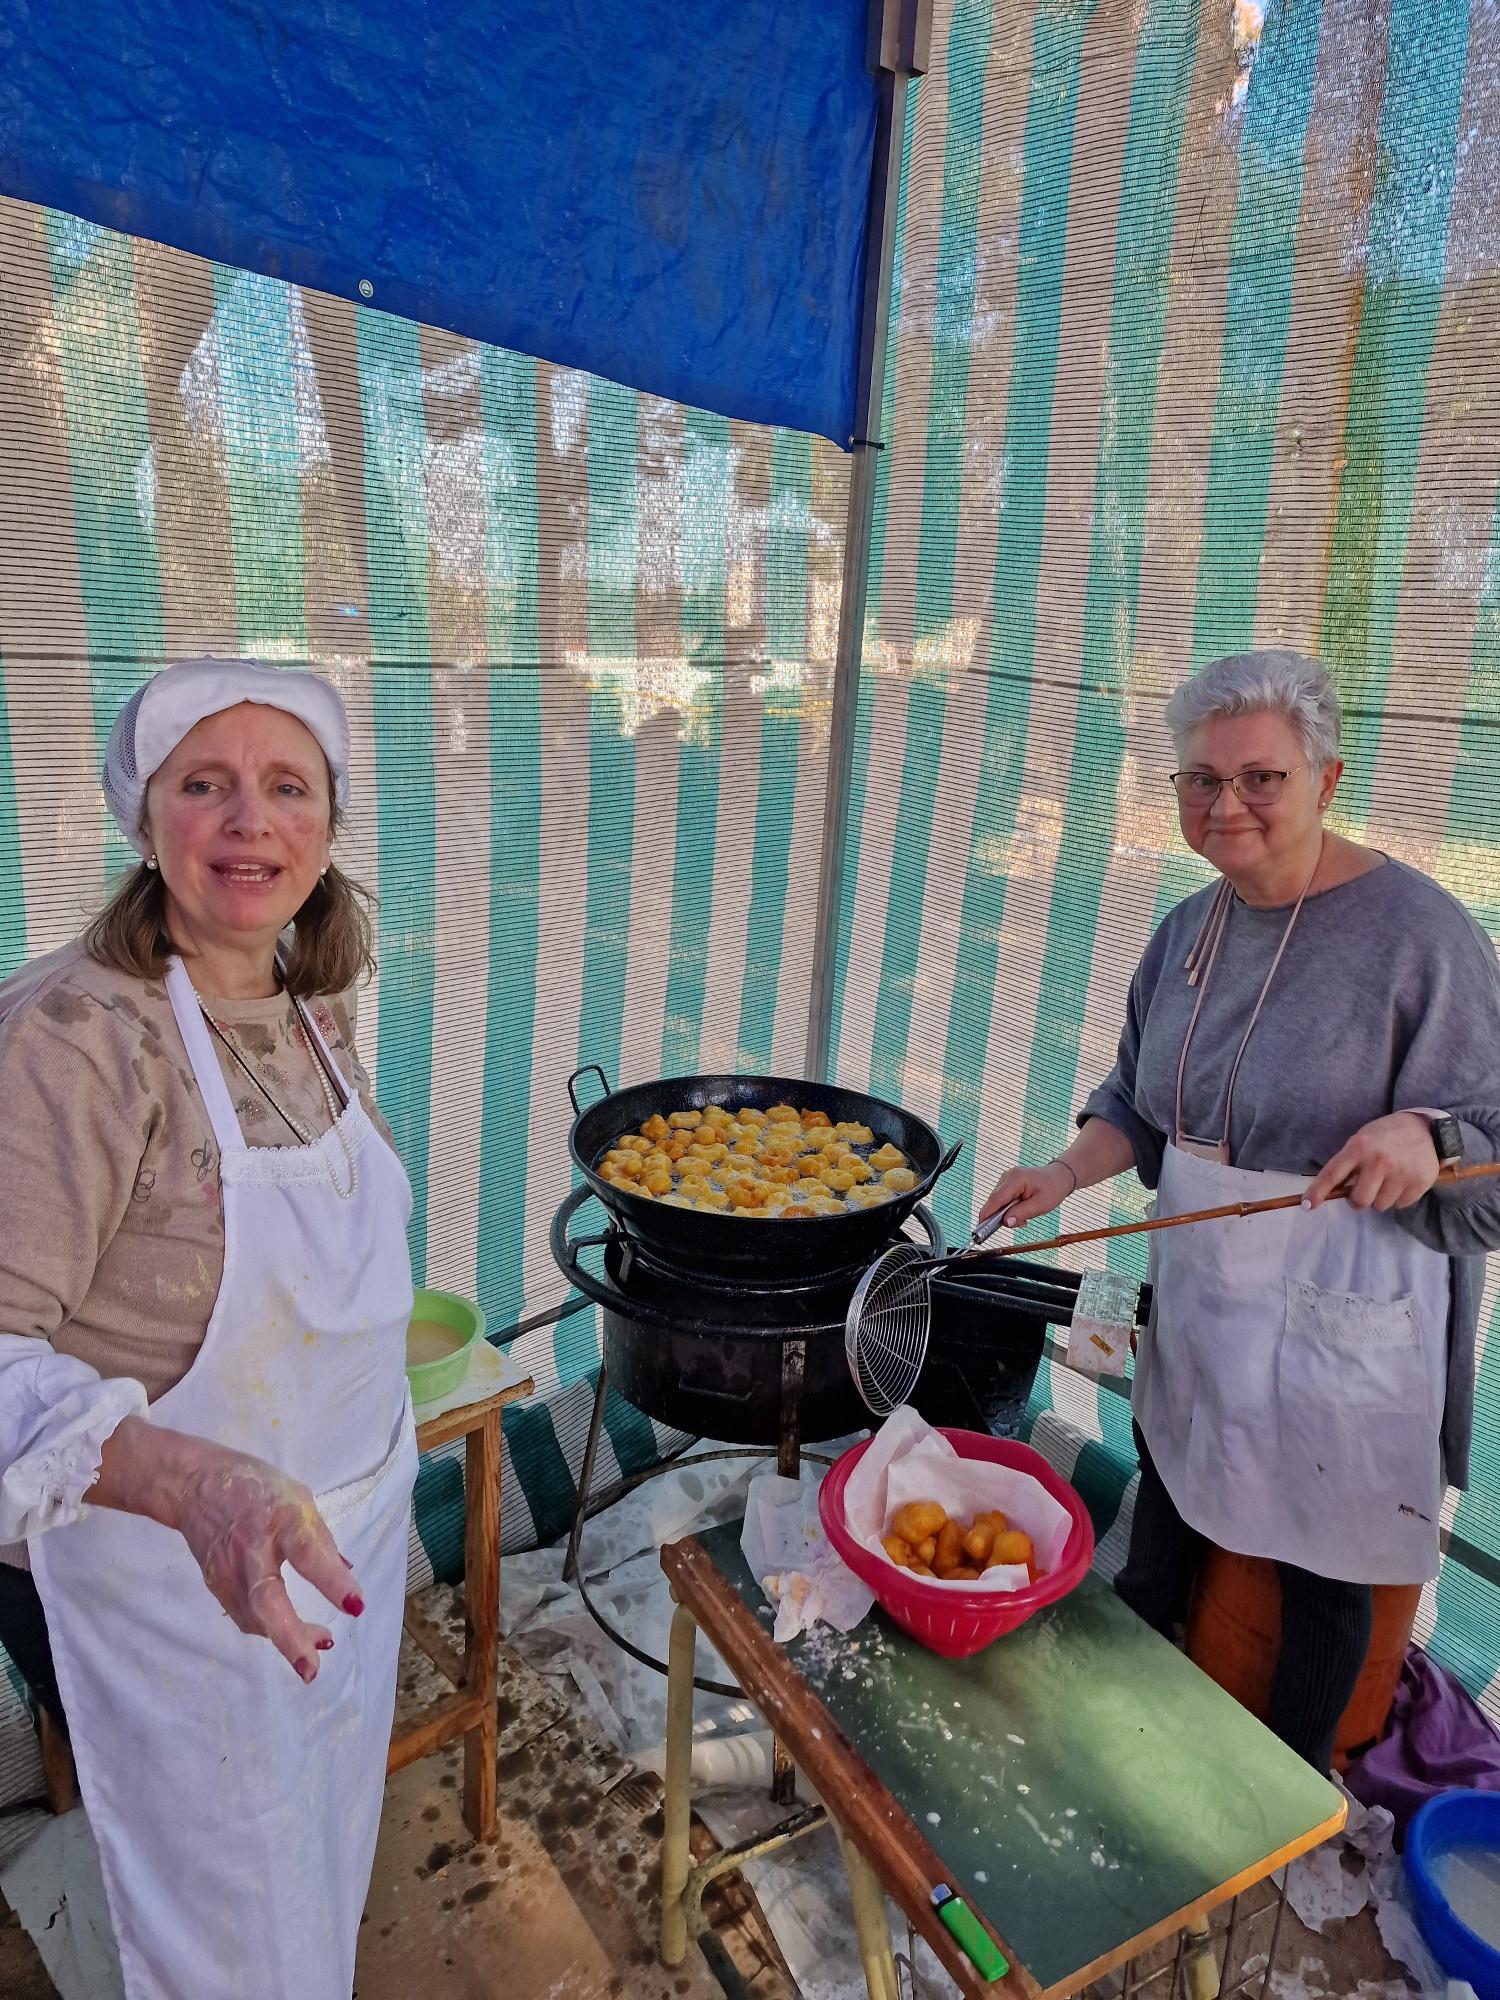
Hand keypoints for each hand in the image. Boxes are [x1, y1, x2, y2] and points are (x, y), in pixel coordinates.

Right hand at [168, 1440, 362, 1681]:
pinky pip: (245, 1616)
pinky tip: (289, 1632)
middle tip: (312, 1669)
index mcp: (280, 1518)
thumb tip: (346, 1576)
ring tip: (318, 1647)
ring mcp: (227, 1571)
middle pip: (267, 1599)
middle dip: (291, 1637)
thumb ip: (321, 1540)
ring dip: (287, 1639)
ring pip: (254, 1618)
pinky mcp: (215, 1586)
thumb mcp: (299, 1498)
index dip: (331, 1581)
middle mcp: (250, 1549)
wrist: (196, 1486)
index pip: (306, 1551)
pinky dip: (269, 1629)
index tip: (355, 1606)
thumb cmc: (257, 1488)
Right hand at [977, 1160, 1076, 1232]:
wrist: (1059, 1176)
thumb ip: (1022, 1213)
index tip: (980, 1229)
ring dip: (1007, 1213)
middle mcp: (1007, 1176)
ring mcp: (1005, 1179)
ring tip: (1026, 1214)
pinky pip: (1002, 1200)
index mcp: (1015, 1179)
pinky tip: (1022, 1208)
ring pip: (997, 1202)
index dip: (986, 1215)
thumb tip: (1005, 1222)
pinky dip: (1009, 1208)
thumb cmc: (1053, 1188)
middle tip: (1021, 1223)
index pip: (995, 1199)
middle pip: (994, 1202)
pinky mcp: (1006, 1183)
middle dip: (1002, 1216)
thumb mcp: (1041, 1205)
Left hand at [1304, 1112, 1440, 1212]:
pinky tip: (1402, 1181)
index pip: (1332, 1174)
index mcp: (1359, 1147)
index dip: (1317, 1192)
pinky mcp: (1420, 1183)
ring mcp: (1401, 1173)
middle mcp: (1379, 1160)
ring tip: (1387, 1180)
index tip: (1307, 1205)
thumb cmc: (1386, 1135)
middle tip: (1364, 1188)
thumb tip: (1331, 1190)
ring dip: (1380, 1198)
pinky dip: (1399, 1198)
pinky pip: (1400, 1205)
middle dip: (1358, 1199)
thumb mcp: (1362, 1140)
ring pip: (1380, 1206)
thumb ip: (1348, 1162)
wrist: (1425, 1128)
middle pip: (1359, 1200)